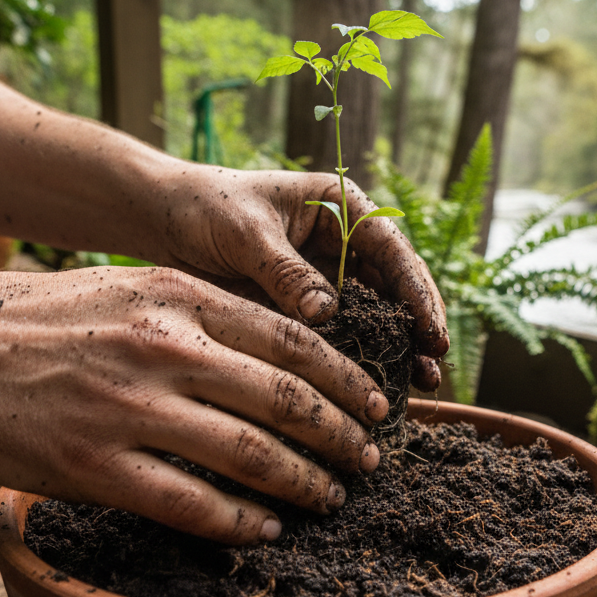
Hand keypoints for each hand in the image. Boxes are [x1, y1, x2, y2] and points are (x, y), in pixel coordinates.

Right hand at [0, 265, 389, 543]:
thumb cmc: (40, 318)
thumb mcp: (128, 287)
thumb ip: (199, 313)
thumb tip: (272, 354)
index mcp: (178, 298)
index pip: (292, 340)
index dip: (346, 377)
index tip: (376, 403)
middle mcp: (163, 348)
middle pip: (286, 398)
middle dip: (340, 436)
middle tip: (368, 459)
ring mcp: (130, 409)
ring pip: (251, 455)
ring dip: (303, 483)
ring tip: (329, 496)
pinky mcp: (96, 466)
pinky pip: (192, 504)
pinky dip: (240, 522)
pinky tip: (263, 528)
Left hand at [139, 166, 448, 389]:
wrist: (163, 220)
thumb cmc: (207, 207)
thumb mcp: (247, 232)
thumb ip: (285, 271)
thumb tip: (326, 313)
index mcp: (341, 209)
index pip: (391, 250)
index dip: (416, 291)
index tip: (429, 330)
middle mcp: (343, 245)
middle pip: (395, 288)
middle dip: (417, 326)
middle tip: (433, 367)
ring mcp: (326, 280)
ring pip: (375, 317)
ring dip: (396, 349)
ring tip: (420, 386)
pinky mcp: (304, 311)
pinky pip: (339, 338)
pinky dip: (357, 362)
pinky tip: (371, 389)